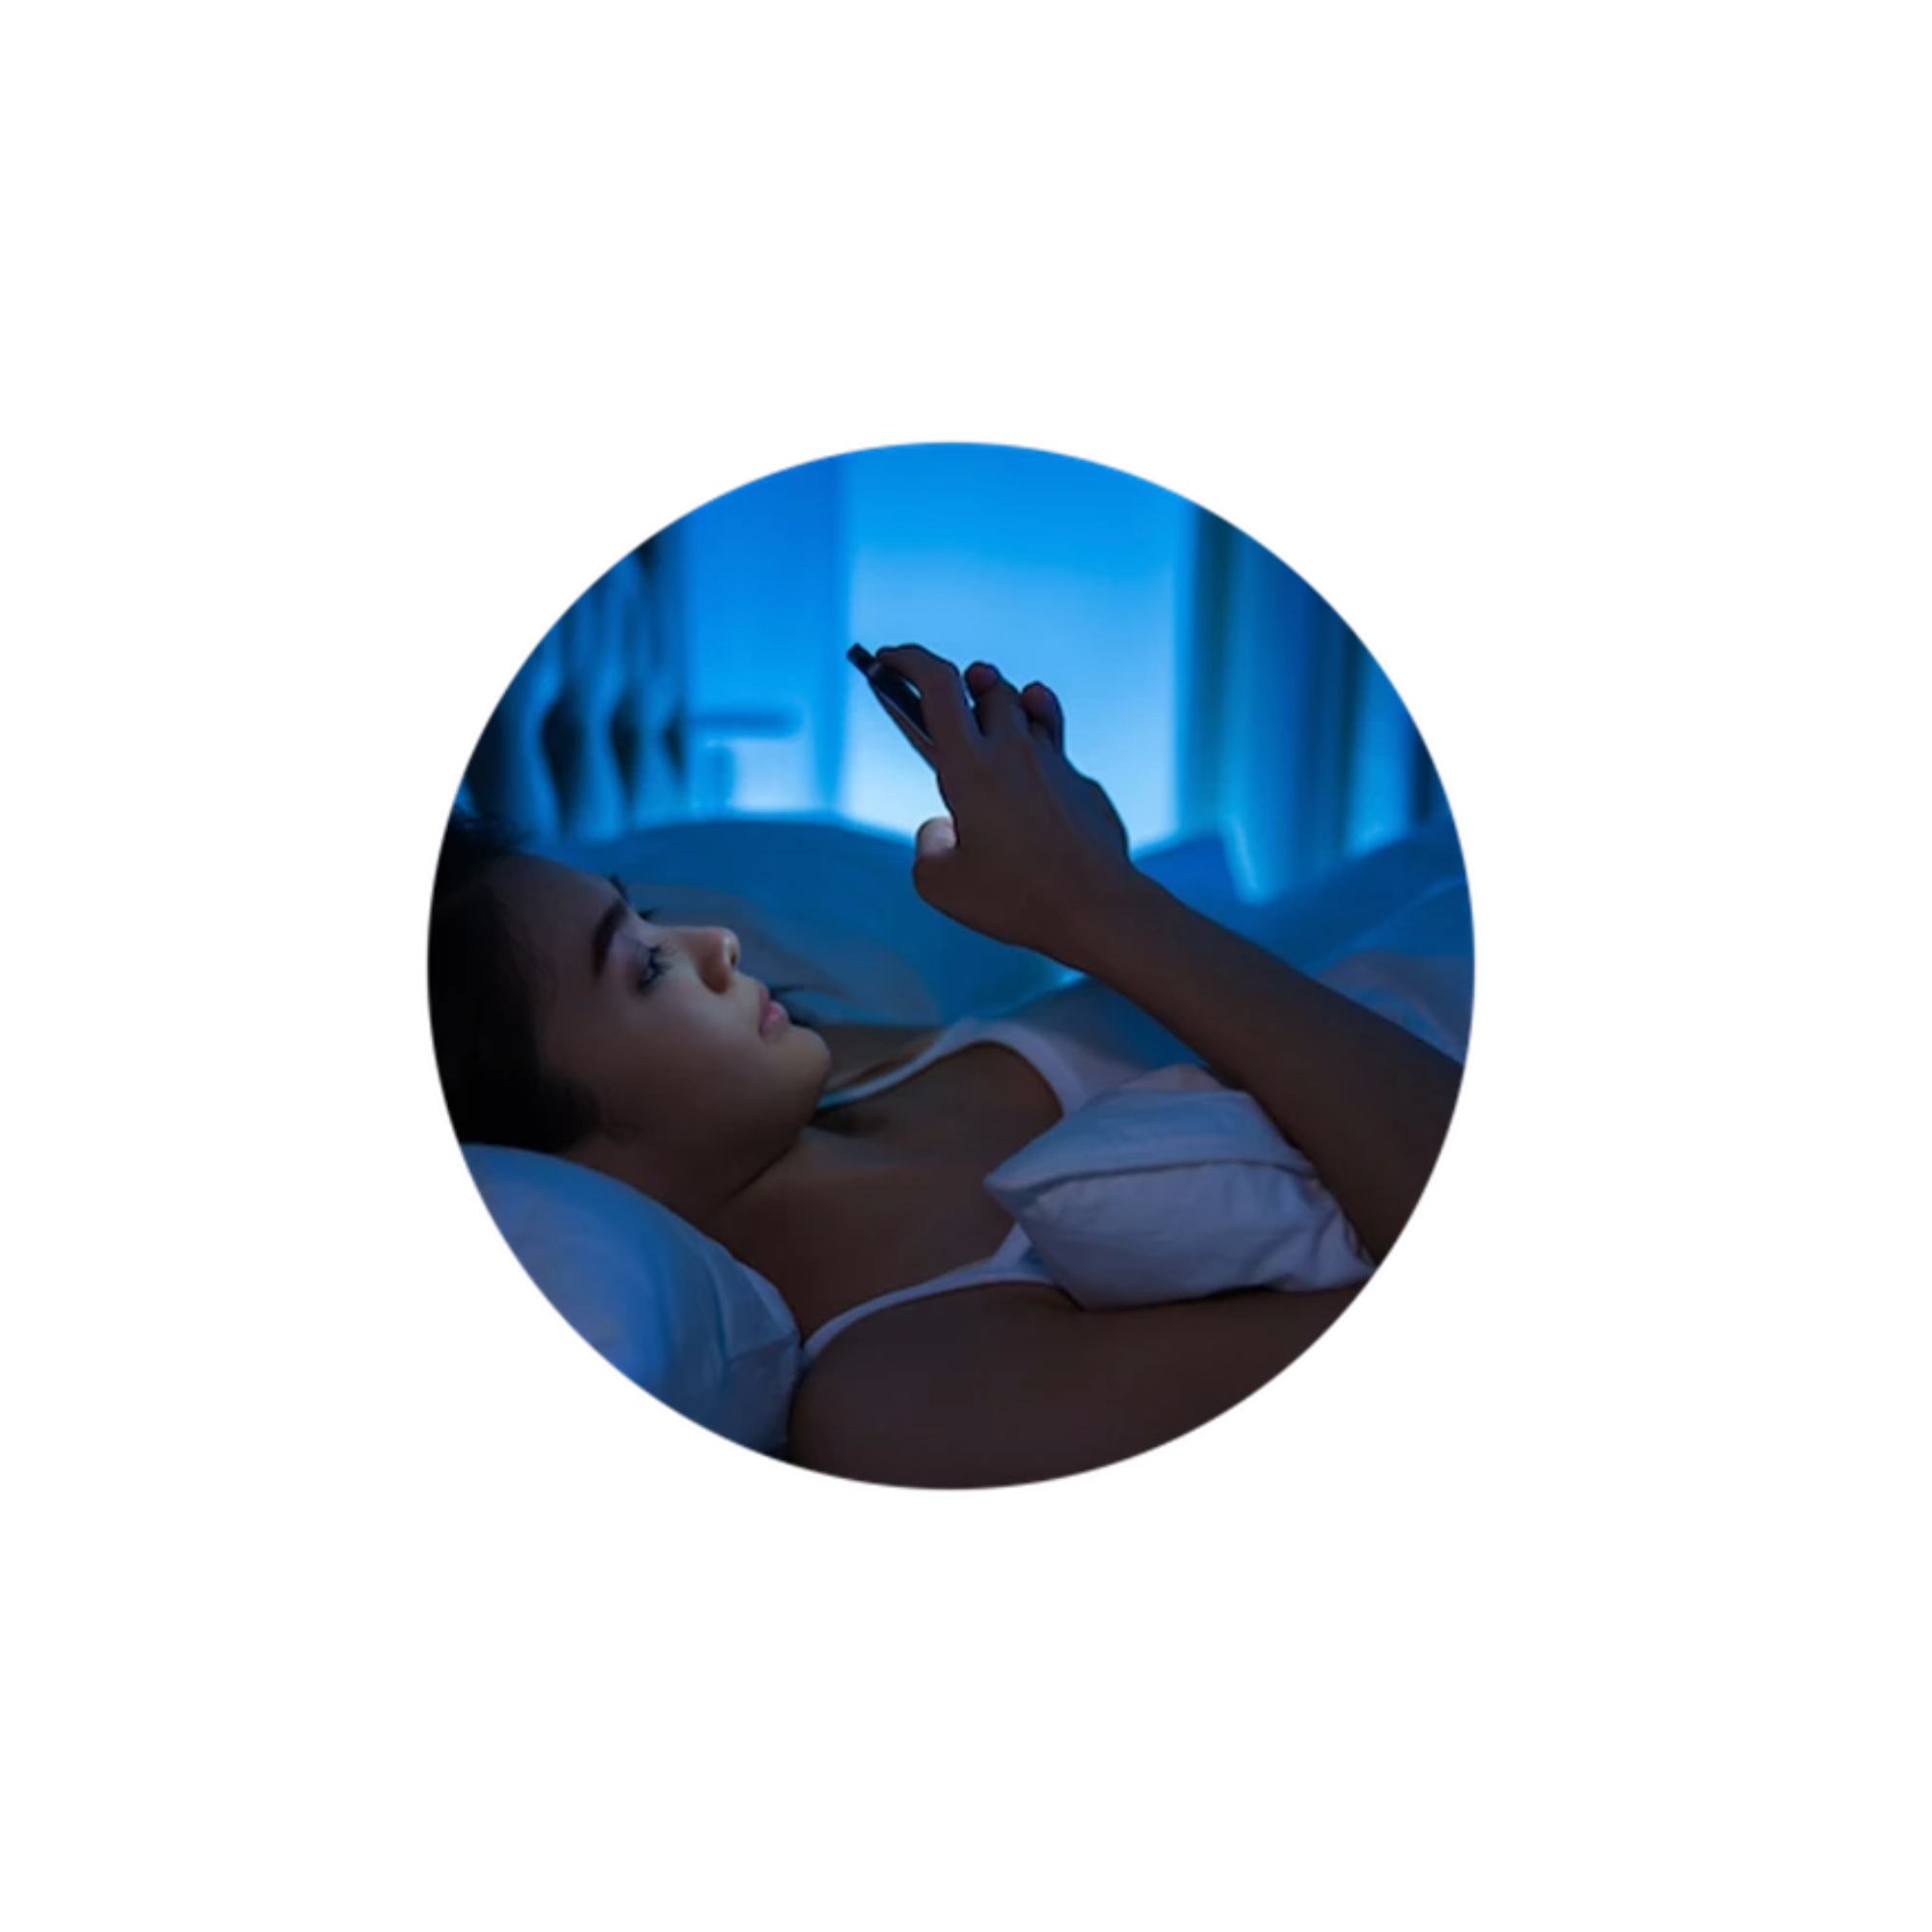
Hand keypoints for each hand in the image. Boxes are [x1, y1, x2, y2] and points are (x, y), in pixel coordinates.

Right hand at [876, 644, 1139, 959]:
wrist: (1100, 909)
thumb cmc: (1021, 898)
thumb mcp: (941, 883)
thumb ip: (928, 844)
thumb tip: (944, 828)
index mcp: (970, 766)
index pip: (937, 683)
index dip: (908, 660)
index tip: (888, 659)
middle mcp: (1015, 751)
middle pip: (988, 687)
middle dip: (961, 685)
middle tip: (942, 706)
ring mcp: (1055, 765)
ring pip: (1027, 710)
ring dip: (1001, 709)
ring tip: (988, 730)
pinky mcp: (1083, 786)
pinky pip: (1055, 752)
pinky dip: (1035, 751)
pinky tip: (1031, 772)